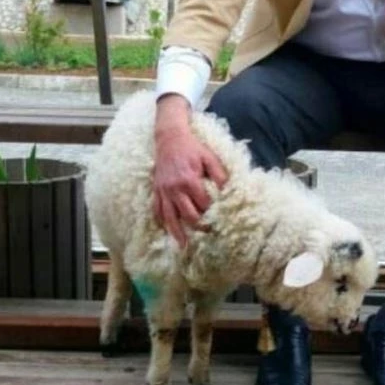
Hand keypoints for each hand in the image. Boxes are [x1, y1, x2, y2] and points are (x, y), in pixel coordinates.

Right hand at [152, 95, 227, 246]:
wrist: (169, 138)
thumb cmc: (192, 148)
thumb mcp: (209, 157)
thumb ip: (220, 174)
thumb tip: (228, 191)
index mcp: (190, 180)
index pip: (202, 205)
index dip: (212, 214)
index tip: (219, 222)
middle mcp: (175, 189)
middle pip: (187, 215)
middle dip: (198, 226)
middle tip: (207, 234)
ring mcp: (163, 191)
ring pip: (170, 217)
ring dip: (177, 232)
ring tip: (183, 246)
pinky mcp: (156, 190)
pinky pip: (157, 210)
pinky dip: (162, 221)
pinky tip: (166, 230)